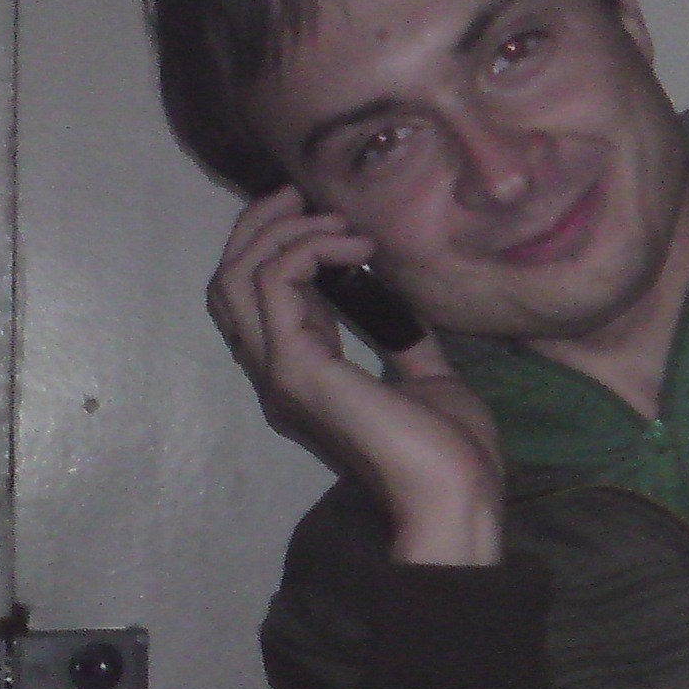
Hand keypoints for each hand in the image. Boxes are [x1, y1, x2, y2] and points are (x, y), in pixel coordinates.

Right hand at [209, 187, 504, 563]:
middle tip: (303, 195)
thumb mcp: (428, 378)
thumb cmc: (450, 450)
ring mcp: (282, 372)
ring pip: (237, 278)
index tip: (321, 213)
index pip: (256, 298)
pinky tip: (353, 246)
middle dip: (261, 226)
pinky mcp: (298, 370)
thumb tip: (400, 306)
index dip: (274, 245)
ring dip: (284, 232)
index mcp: (306, 374)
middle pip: (230, 281)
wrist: (459, 493)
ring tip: (339, 221)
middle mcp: (281, 371)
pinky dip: (305, 250)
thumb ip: (403, 342)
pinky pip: (272, 286)